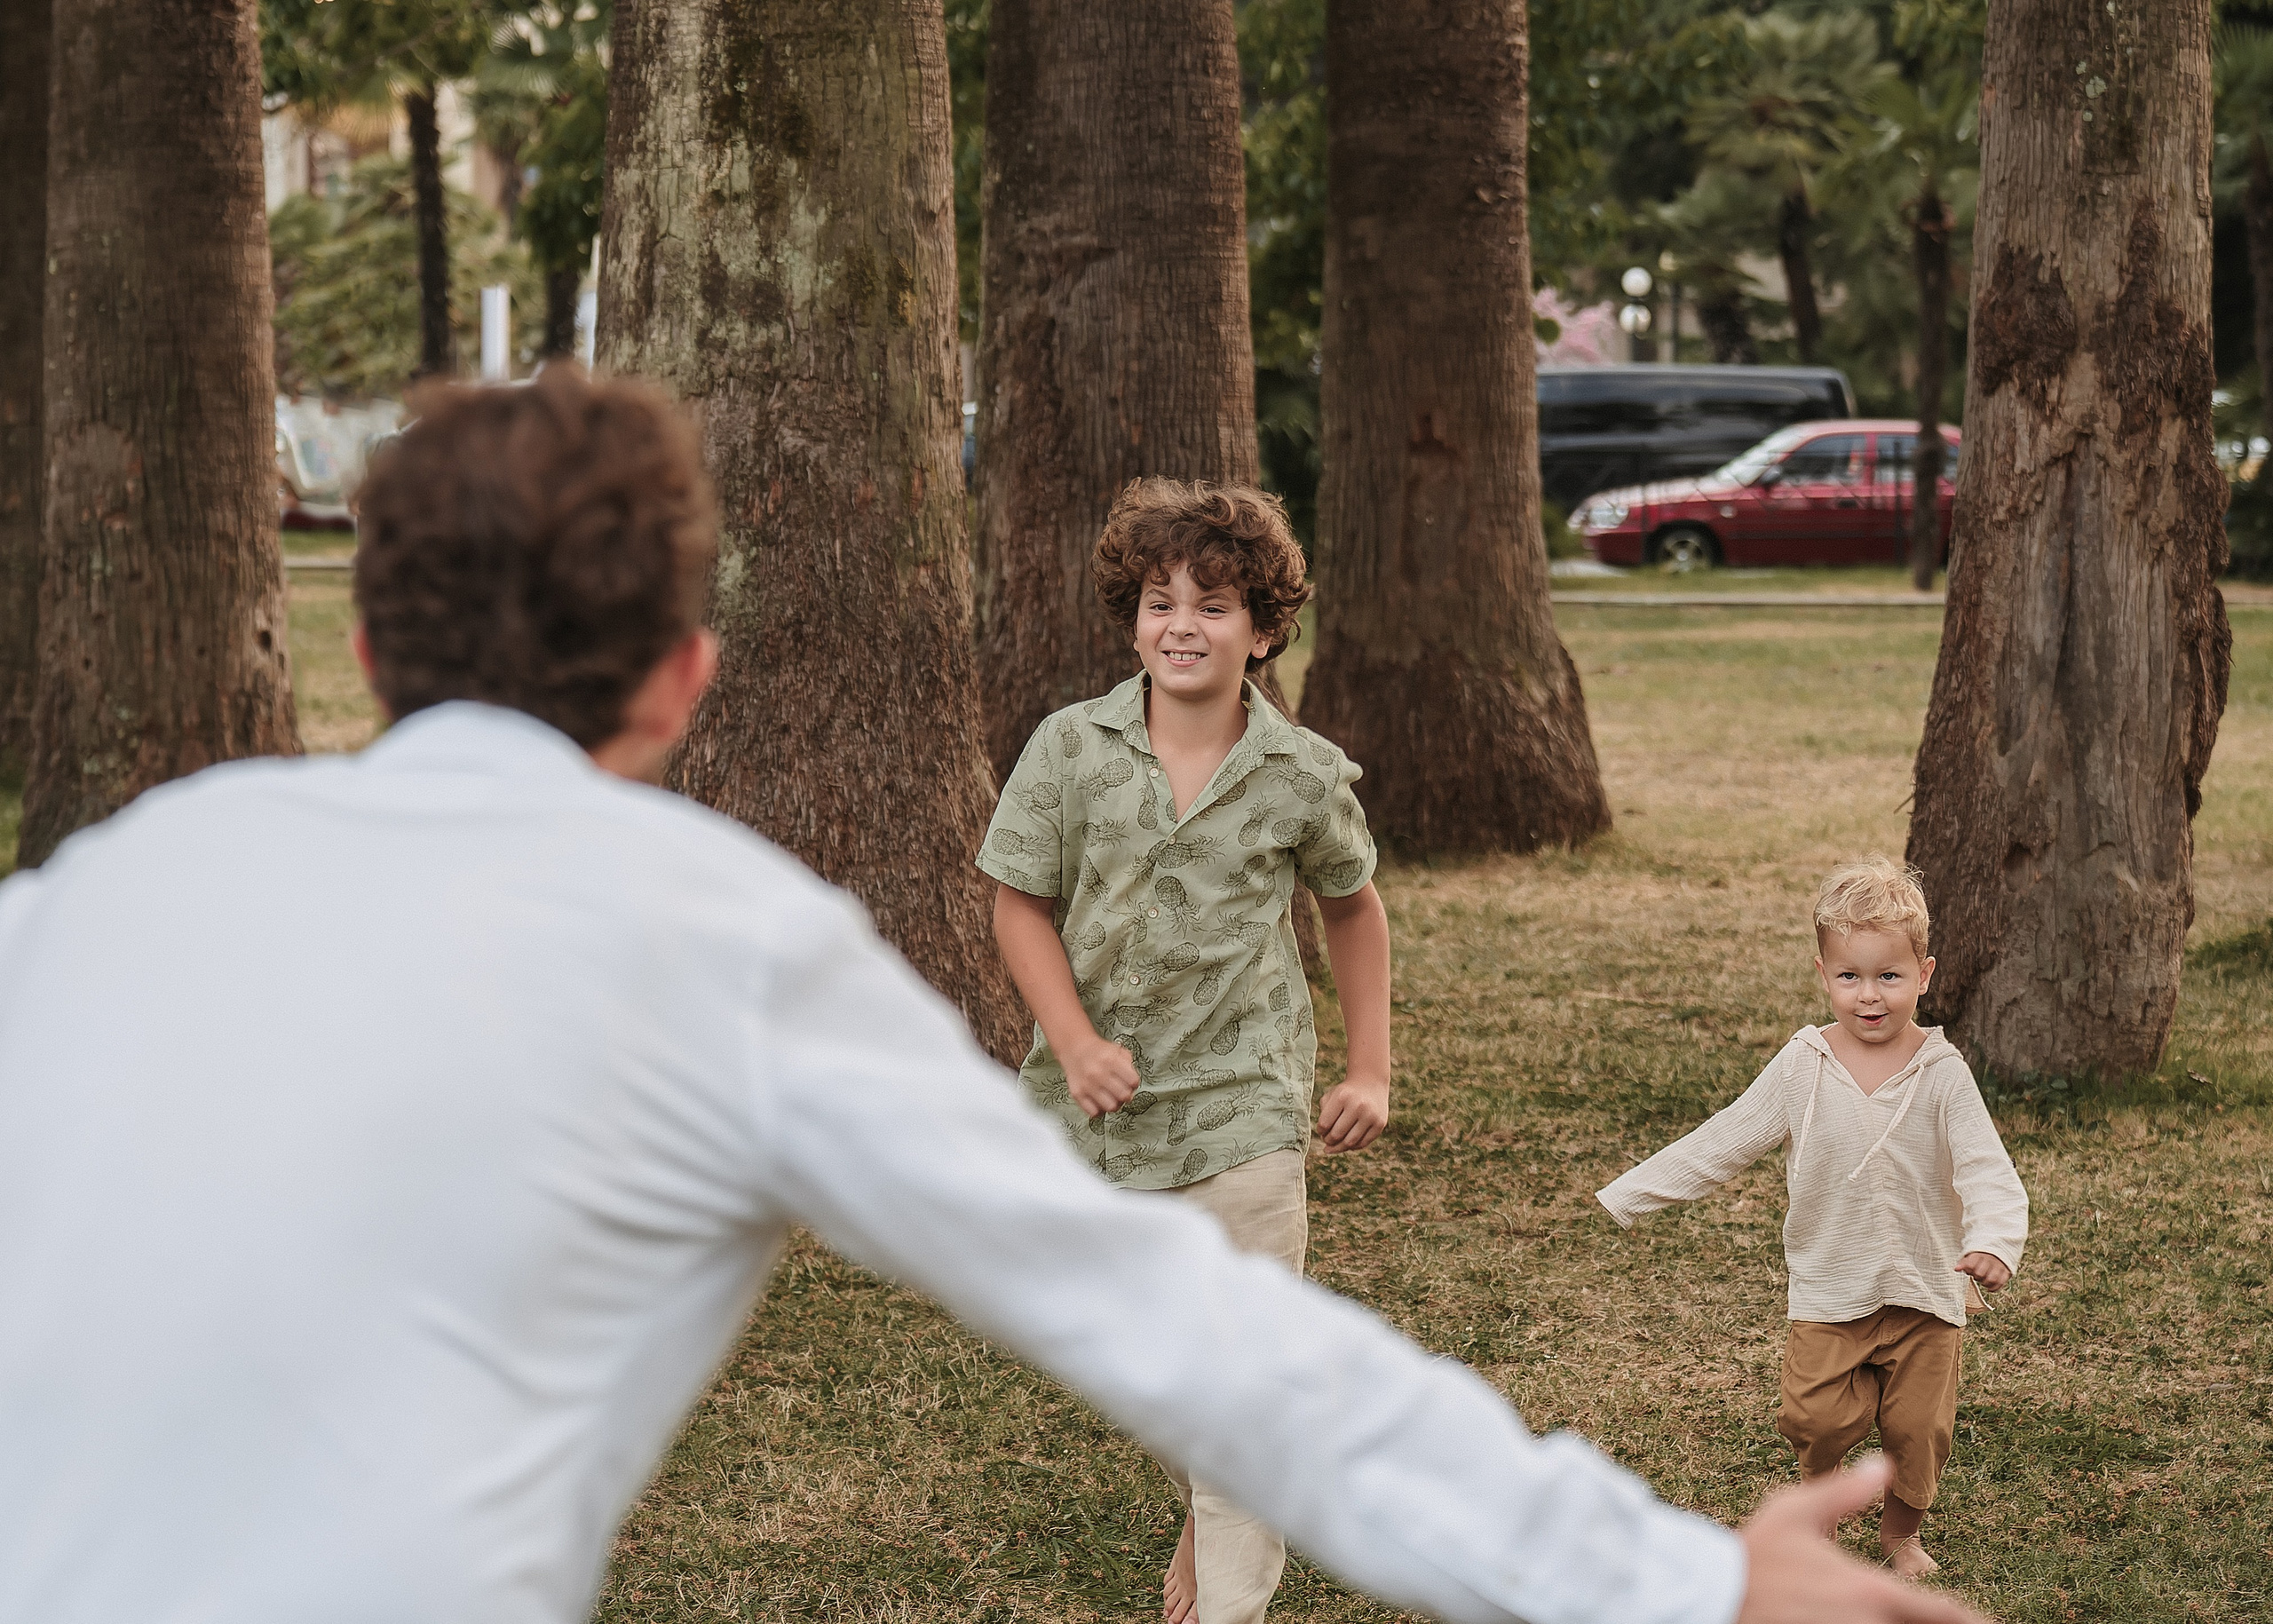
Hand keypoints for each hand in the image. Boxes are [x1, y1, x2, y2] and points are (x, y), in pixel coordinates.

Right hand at [1064, 1033, 1139, 1118]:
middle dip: (1126, 1095)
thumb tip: (1133, 1083)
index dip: (1134, 1083)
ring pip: (1111, 1107)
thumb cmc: (1097, 1051)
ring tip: (1112, 1098)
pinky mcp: (1077, 1094)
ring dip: (1114, 1104)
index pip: (1133, 1081)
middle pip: (1124, 1096)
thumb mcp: (1117, 1050)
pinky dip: (1100, 1110)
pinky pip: (1094, 1112)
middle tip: (1122, 1092)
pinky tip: (1100, 1102)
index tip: (1131, 1083)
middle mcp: (1099, 1073)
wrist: (1074, 1048)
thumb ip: (1128, 1064)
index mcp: (1111, 1060)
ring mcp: (1088, 1085)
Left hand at [1316, 1075, 1387, 1153]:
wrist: (1370, 1082)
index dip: (1320, 1131)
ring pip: (1350, 1143)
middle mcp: (1358, 1105)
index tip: (1322, 1130)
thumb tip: (1326, 1143)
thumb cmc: (1345, 1093)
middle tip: (1327, 1139)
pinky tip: (1348, 1143)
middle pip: (1336, 1135)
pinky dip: (1353, 1146)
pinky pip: (1363, 1143)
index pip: (1324, 1124)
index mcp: (1342, 1096)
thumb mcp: (1331, 1096)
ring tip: (1335, 1144)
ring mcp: (1370, 1115)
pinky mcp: (1380, 1123)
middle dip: (1328, 1141)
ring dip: (1339, 1147)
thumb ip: (1323, 1116)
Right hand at [1738, 1460, 1987, 1623]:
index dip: (1971, 1621)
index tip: (1989, 1623)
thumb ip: (1847, 1491)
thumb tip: (1884, 1465)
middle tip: (1969, 1621)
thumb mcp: (1797, 1509)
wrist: (1715, 1593)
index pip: (1941, 1614)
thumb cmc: (1756, 1551)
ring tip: (1919, 1622)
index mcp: (1869, 1590)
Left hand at [1956, 1252, 2010, 1291]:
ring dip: (1985, 1284)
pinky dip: (1994, 1288)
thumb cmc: (1980, 1257)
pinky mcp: (2007, 1272)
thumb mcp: (1970, 1256)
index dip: (1968, 1270)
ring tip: (1983, 1282)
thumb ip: (1963, 1263)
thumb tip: (1956, 1269)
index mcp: (1979, 1254)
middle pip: (1980, 1274)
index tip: (1969, 1270)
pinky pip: (2001, 1283)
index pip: (1971, 1264)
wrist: (1998, 1250)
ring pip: (1992, 1279)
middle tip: (1977, 1276)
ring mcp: (1999, 1266)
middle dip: (1976, 1277)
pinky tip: (1989, 1288)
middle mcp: (1990, 1260)